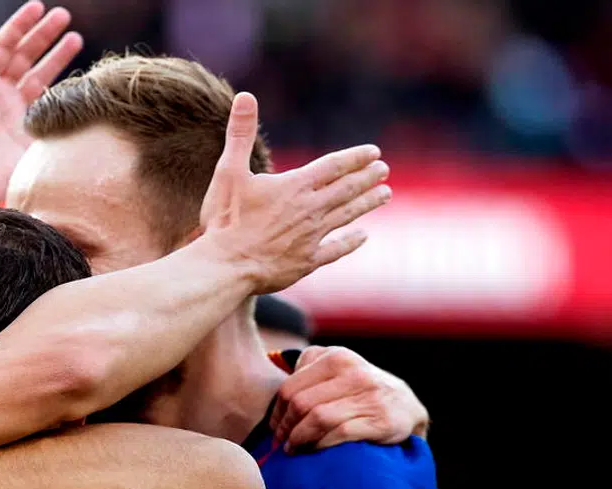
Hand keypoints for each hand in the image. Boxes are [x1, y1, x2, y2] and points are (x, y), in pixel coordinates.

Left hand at [0, 2, 82, 206]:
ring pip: (41, 77)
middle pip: (25, 56)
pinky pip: (51, 107)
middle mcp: (1, 95)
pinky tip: (77, 79)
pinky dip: (63, 92)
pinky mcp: (31, 134)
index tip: (38, 8)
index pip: (4, 46)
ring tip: (76, 38)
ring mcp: (18, 114)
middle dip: (43, 35)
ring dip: (57, 57)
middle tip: (64, 16)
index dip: (20, 26)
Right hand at [198, 94, 389, 291]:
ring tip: (386, 194)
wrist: (226, 268)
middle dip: (368, 178)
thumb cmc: (226, 221)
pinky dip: (351, 241)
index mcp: (294, 186)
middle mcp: (310, 210)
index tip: (373, 152)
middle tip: (384, 170)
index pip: (333, 166)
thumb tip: (245, 96)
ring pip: (347, 216)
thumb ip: (240, 134)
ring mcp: (311, 237)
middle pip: (346, 189)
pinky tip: (363, 236)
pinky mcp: (307, 262)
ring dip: (367, 203)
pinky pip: (335, 249)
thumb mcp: (229, 172)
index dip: (354, 158)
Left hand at [271, 346, 430, 451]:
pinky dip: (320, 445)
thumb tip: (276, 385)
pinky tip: (314, 450)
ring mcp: (369, 396)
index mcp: (337, 358)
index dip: (277, 412)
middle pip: (300, 404)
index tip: (275, 427)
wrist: (406, 408)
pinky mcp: (380, 420)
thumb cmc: (360, 391)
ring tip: (293, 449)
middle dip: (285, 428)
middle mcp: (353, 373)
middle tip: (281, 442)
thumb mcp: (339, 369)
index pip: (290, 388)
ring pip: (317, 419)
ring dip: (299, 439)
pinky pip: (339, 434)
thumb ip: (310, 368)